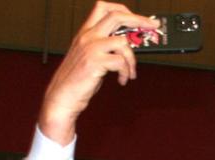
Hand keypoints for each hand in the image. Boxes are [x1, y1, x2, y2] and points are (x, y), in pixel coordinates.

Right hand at [38, 3, 158, 143]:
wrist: (62, 96)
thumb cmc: (77, 79)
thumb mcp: (90, 56)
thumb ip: (105, 46)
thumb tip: (129, 43)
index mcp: (85, 32)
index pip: (104, 8)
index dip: (124, 10)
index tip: (139, 19)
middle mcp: (87, 36)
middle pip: (117, 16)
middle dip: (139, 20)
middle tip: (152, 26)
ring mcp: (90, 48)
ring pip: (123, 42)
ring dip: (132, 59)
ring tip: (130, 72)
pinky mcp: (94, 62)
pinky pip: (121, 62)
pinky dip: (126, 72)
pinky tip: (121, 80)